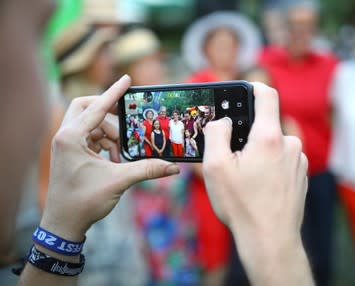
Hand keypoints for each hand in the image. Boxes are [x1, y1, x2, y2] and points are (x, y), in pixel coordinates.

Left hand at [40, 75, 179, 241]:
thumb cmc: (83, 202)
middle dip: (107, 110)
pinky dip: (105, 143)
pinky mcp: (70, 152)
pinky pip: (90, 137)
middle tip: (126, 115)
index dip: (114, 93)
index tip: (127, 79)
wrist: (63, 224)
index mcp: (71, 138)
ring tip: (123, 154)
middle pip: (85, 107)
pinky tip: (116, 159)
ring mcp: (66, 144)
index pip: (96, 107)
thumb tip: (173, 167)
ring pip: (91, 124)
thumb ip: (147, 170)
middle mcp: (65, 136)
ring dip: (110, 134)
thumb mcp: (118, 182)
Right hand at [202, 83, 310, 284]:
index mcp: (268, 137)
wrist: (271, 240)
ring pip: (273, 145)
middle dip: (247, 136)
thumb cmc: (242, 205)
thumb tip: (222, 121)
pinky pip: (282, 160)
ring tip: (246, 179)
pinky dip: (270, 166)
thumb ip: (216, 134)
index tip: (244, 89)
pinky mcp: (301, 176)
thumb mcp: (215, 167)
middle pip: (265, 125)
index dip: (253, 87)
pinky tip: (260, 188)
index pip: (267, 95)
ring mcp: (299, 161)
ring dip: (259, 154)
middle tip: (233, 158)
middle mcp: (290, 145)